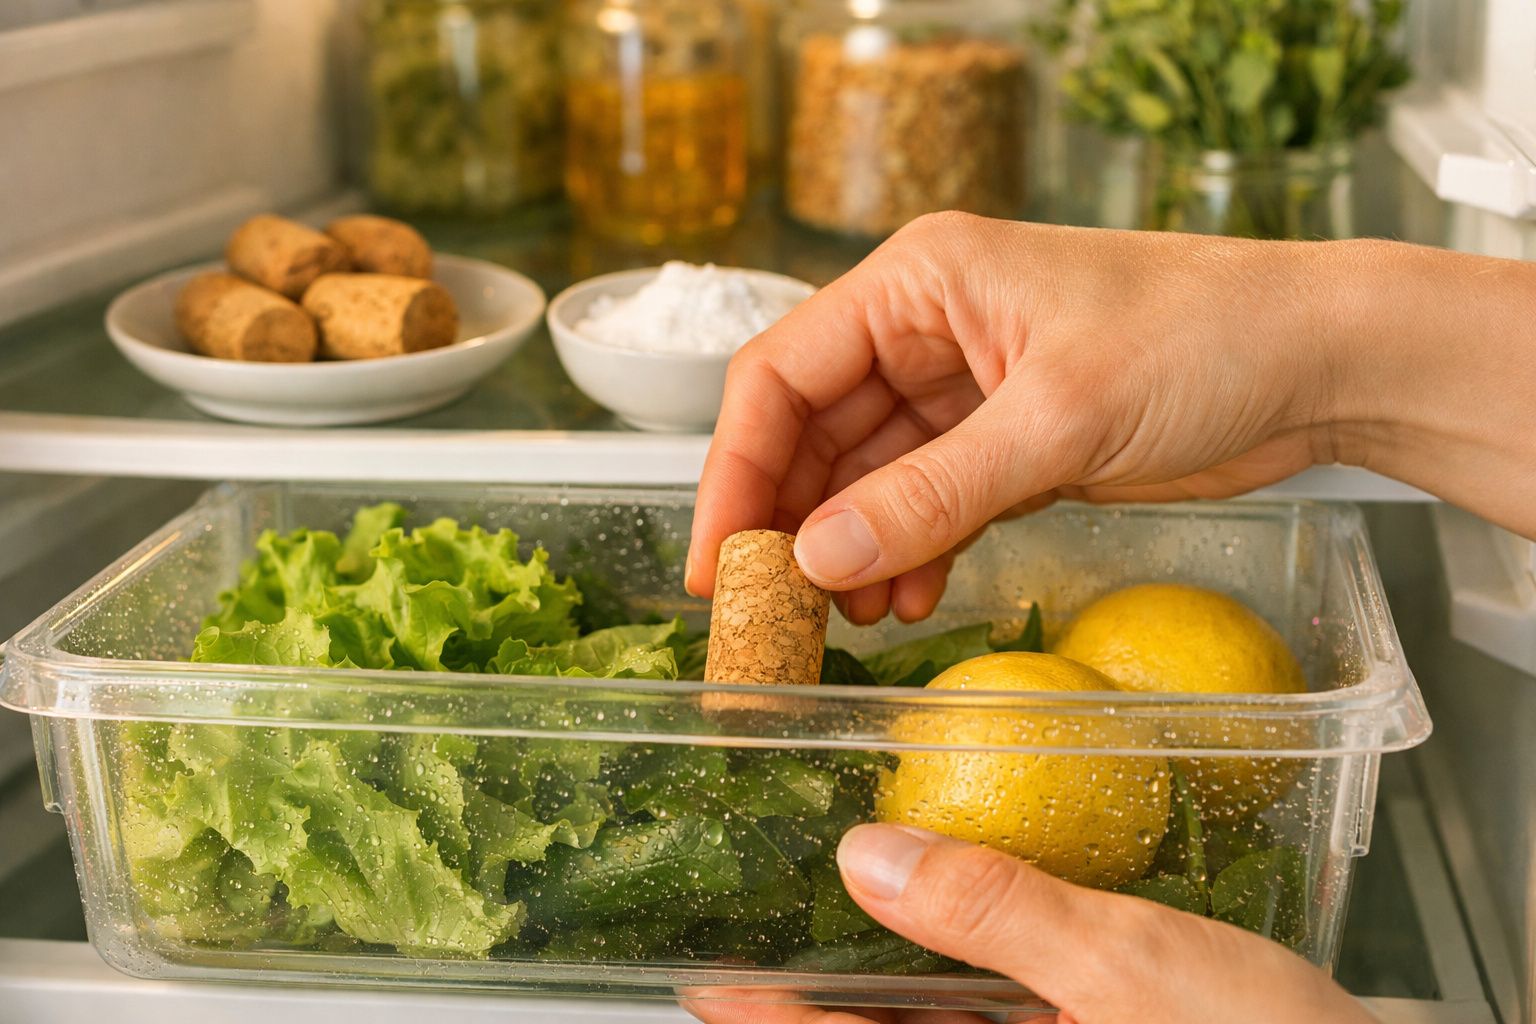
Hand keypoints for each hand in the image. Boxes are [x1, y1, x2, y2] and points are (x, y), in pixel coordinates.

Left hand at [682, 824, 1376, 1023]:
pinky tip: (945, 914)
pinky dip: (961, 968)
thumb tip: (870, 858)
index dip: (767, 1022)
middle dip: (813, 991)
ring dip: (879, 975)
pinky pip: (996, 1014)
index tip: (702, 975)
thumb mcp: (1126, 971)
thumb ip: (995, 911)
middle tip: (751, 918)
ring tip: (827, 899)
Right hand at [686, 213, 1535, 620]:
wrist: (1319, 361)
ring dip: (849, 547)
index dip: (736, 471)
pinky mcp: (1005, 439)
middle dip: (789, 523)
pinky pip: (925, 500)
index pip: (782, 374)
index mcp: (918, 281)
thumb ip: (933, 493)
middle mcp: (926, 327)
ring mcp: (964, 387)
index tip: (715, 562)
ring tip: (843, 621)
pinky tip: (905, 599)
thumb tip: (818, 560)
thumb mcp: (1057, 418)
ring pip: (865, 475)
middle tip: (769, 614)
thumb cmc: (1203, 340)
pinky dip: (909, 550)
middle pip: (813, 431)